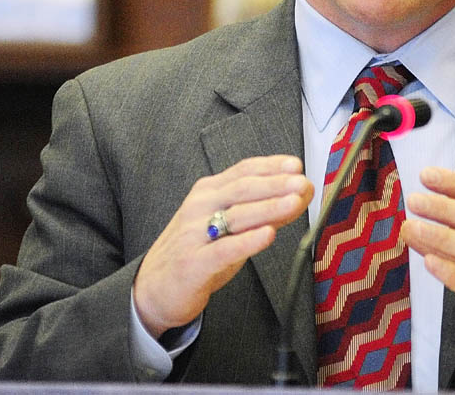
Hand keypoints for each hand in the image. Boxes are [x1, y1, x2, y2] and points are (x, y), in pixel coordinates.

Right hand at [133, 155, 312, 337]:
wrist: (153, 289)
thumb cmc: (198, 252)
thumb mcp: (228, 226)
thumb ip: (261, 211)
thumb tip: (298, 196)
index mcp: (208, 192)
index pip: (243, 171)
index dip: (271, 166)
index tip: (296, 165)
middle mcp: (200, 207)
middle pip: (242, 189)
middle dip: (275, 184)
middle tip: (301, 182)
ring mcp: (194, 234)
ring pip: (236, 216)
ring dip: (269, 207)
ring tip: (294, 202)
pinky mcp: (193, 263)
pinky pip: (224, 250)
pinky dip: (248, 241)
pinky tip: (268, 235)